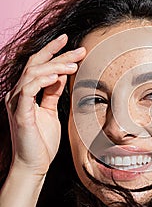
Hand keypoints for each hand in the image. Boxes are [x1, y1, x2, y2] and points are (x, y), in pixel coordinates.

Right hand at [5, 34, 85, 176]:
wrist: (34, 165)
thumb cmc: (42, 141)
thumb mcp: (50, 111)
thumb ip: (53, 93)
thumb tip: (61, 75)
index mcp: (26, 92)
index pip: (38, 64)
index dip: (52, 50)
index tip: (69, 41)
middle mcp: (18, 93)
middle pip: (36, 64)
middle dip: (58, 53)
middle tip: (80, 50)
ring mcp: (17, 102)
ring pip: (33, 73)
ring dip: (55, 65)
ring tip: (75, 65)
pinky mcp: (20, 113)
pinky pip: (28, 89)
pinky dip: (43, 80)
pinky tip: (58, 76)